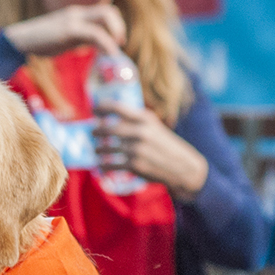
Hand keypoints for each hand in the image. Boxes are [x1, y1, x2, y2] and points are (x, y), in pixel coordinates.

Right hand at [1, 4, 125, 56]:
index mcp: (76, 15)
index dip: (115, 25)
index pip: (104, 12)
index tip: (117, 42)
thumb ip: (79, 38)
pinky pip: (95, 33)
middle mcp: (77, 14)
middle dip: (118, 28)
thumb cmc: (40, 43)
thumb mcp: (64, 38)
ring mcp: (73, 20)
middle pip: (108, 11)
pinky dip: (107, 43)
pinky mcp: (69, 29)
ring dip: (116, 33)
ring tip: (114, 51)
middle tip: (119, 45)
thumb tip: (93, 46)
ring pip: (105, 17)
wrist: (20, 41)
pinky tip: (110, 55)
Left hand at [92, 103, 207, 200]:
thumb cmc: (164, 144)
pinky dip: (103, 165)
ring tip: (97, 149)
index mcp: (145, 119)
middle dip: (96, 130)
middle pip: (107, 129)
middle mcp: (140, 132)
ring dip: (98, 149)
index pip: (117, 108)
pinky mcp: (134, 166)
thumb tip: (109, 115)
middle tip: (93, 132)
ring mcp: (136, 149)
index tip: (93, 109)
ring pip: (106, 148)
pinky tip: (101, 165)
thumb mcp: (153, 126)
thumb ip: (134, 120)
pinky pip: (110, 165)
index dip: (102, 107)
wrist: (182, 167)